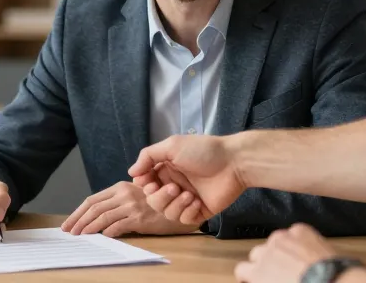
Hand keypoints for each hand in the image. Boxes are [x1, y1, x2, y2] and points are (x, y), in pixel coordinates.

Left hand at [60, 181, 200, 236]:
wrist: (181, 206)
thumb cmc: (156, 203)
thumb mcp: (135, 196)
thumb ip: (117, 202)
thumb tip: (96, 217)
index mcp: (120, 187)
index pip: (92, 200)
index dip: (78, 212)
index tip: (69, 222)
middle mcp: (124, 194)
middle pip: (94, 208)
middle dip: (78, 221)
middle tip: (69, 231)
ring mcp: (132, 206)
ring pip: (102, 217)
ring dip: (88, 228)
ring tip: (80, 236)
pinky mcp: (140, 218)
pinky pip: (118, 226)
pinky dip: (107, 232)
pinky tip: (101, 237)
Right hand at [128, 134, 245, 223]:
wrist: (234, 162)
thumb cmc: (203, 150)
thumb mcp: (172, 146)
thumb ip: (148, 156)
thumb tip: (131, 171)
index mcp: (166, 169)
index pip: (145, 184)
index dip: (145, 186)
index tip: (149, 182)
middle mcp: (174, 184)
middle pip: (154, 201)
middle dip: (161, 197)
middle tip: (174, 187)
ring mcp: (187, 199)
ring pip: (167, 213)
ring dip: (175, 205)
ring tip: (189, 194)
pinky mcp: (199, 211)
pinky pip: (185, 220)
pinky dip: (188, 212)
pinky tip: (197, 201)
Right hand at [235, 224, 337, 282]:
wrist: (332, 282)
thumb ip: (265, 281)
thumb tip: (268, 280)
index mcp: (258, 271)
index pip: (242, 269)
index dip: (247, 274)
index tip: (251, 276)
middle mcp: (268, 251)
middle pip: (257, 253)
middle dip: (265, 261)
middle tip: (278, 271)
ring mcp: (284, 237)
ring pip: (276, 240)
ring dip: (282, 249)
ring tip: (296, 261)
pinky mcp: (301, 230)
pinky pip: (295, 233)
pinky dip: (299, 240)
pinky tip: (308, 252)